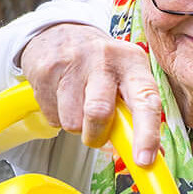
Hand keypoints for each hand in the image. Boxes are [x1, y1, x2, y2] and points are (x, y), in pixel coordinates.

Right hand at [15, 23, 165, 166]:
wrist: (60, 33)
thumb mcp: (125, 78)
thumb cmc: (101, 66)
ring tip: (77, 108)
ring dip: (76, 127)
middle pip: (99, 112)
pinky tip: (61, 98)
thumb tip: (145, 156)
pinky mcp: (46, 70)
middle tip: (95, 136)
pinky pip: (52, 116)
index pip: (145, 100)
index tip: (143, 160)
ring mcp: (73, 62)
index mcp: (132, 62)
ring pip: (72, 121)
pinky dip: (57, 117)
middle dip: (96, 135)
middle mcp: (105, 58)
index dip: (147, 134)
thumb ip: (135, 113)